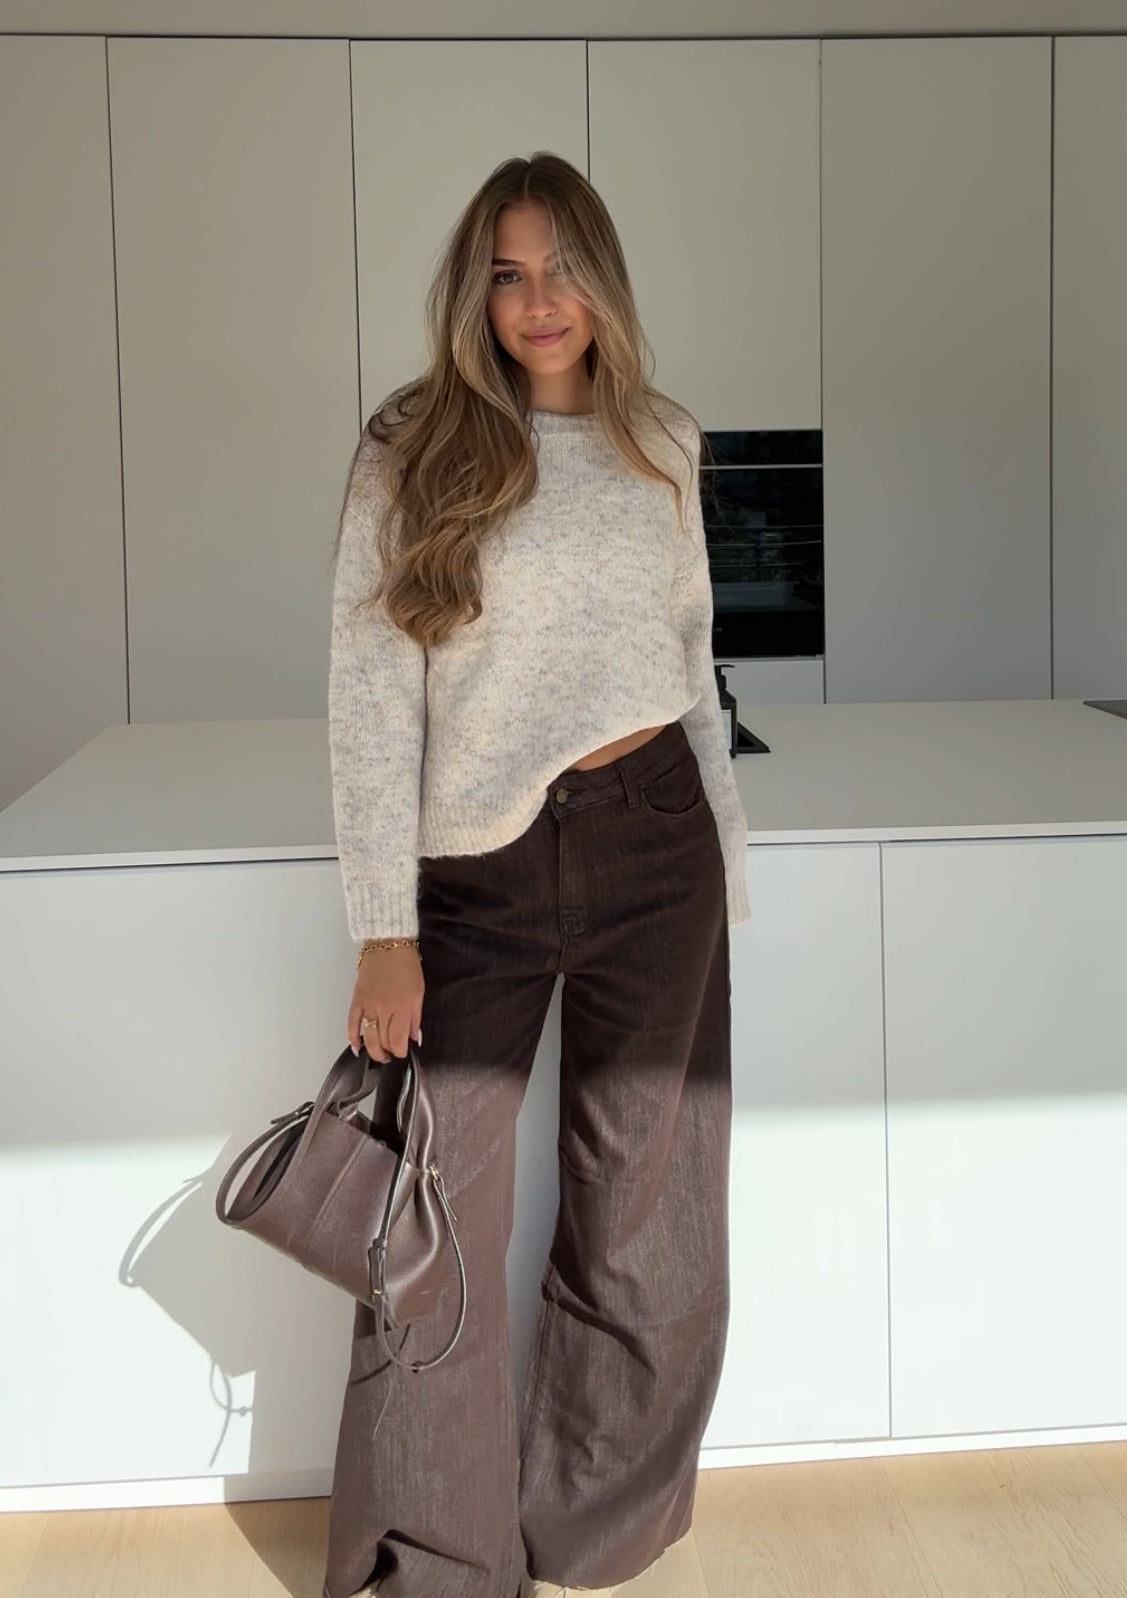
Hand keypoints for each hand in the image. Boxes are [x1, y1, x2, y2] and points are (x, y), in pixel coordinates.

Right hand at [348, 944, 423, 1062]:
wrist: (388, 943)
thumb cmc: (407, 965)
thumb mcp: (419, 991)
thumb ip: (415, 1017)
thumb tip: (415, 1037)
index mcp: (402, 1007)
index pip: (399, 1040)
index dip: (400, 1051)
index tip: (403, 1052)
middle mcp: (384, 1009)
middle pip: (383, 1041)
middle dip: (388, 1052)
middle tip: (391, 1055)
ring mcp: (368, 1004)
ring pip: (368, 1036)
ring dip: (373, 1050)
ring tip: (378, 1054)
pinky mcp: (357, 999)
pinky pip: (352, 1022)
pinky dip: (353, 1036)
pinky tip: (357, 1047)